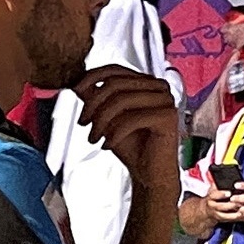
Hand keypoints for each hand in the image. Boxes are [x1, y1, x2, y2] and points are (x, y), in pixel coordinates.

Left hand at [74, 65, 183, 184]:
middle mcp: (158, 86)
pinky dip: (114, 133)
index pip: (115, 69)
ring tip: (93, 138)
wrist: (148, 173)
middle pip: (115, 84)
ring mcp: (165, 100)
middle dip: (93, 104)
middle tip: (83, 123)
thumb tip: (77, 82)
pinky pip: (132, 119)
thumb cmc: (131, 146)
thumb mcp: (106, 117)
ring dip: (101, 121)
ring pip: (121, 100)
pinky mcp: (168, 116)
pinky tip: (108, 145)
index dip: (92, 77)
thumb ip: (95, 98)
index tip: (75, 90)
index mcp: (145, 82)